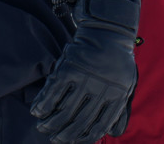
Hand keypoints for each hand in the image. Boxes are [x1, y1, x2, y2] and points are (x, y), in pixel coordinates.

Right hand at [31, 0, 138, 142]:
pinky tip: (37, 111)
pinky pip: (53, 92)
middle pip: (79, 121)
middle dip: (65, 135)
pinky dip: (44, 104)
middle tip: (55, 139)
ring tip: (43, 128)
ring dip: (51, 123)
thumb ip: (120, 110)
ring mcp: (84, 79)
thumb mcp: (126, 85)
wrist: (107, 30)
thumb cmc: (117, 60)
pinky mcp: (69, 68)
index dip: (84, 138)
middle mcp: (100, 90)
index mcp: (116, 96)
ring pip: (64, 110)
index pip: (99, 126)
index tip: (74, 141)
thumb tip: (114, 133)